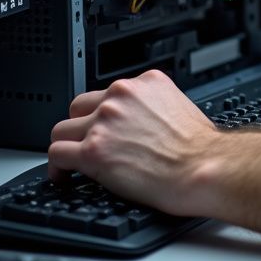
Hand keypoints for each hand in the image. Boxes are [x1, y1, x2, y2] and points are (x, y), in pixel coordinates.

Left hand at [48, 70, 219, 215]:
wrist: (203, 168)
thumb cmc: (200, 147)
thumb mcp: (182, 108)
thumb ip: (154, 108)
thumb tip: (143, 124)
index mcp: (145, 83)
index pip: (107, 93)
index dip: (102, 115)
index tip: (103, 129)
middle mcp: (121, 96)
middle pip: (78, 108)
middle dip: (82, 127)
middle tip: (89, 145)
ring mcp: (104, 122)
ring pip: (61, 130)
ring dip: (68, 147)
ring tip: (74, 164)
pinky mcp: (93, 151)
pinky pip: (56, 155)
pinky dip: (58, 169)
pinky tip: (66, 177)